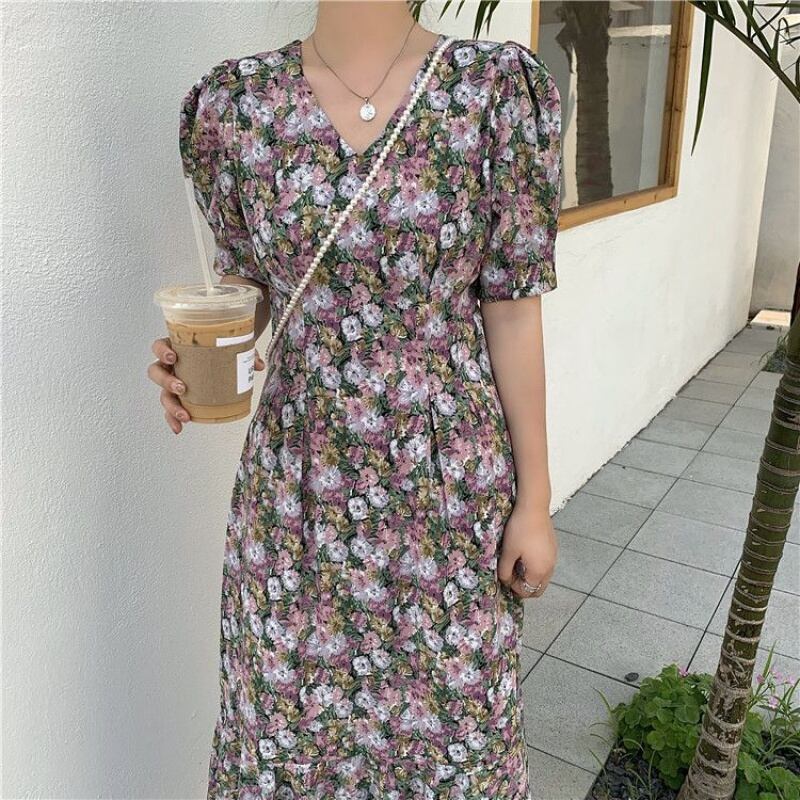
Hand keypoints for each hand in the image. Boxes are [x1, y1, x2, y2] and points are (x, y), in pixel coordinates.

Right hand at [147, 337, 264, 434]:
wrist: (221, 354)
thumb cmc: (219, 348)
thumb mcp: (232, 346)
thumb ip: (244, 353)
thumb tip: (257, 365)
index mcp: (176, 348)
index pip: (159, 346)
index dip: (161, 351)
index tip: (172, 357)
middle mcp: (170, 365)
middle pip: (156, 372)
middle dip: (166, 381)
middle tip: (182, 388)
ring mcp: (172, 382)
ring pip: (162, 394)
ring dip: (171, 406)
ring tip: (185, 415)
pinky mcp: (178, 397)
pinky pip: (171, 409)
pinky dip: (173, 419)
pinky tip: (179, 428)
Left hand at [497, 503, 557, 599]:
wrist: (534, 508)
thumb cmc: (519, 530)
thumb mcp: (508, 552)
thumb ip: (505, 570)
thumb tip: (504, 580)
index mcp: (539, 571)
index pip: (527, 592)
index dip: (513, 588)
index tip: (504, 577)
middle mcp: (550, 568)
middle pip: (538, 588)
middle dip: (524, 586)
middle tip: (511, 576)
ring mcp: (554, 558)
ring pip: (543, 577)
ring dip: (530, 576)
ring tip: (517, 564)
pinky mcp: (554, 548)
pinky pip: (546, 565)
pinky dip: (536, 567)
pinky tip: (526, 554)